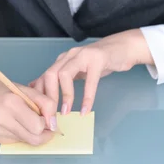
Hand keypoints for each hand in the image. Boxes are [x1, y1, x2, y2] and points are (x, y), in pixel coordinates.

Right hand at [0, 78, 58, 145]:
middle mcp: (1, 119)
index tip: (47, 117)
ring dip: (32, 133)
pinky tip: (15, 123)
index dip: (47, 123)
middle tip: (44, 124)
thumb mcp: (25, 89)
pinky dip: (22, 134)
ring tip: (26, 119)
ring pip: (27, 141)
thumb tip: (54, 123)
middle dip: (44, 133)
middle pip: (34, 139)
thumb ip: (43, 102)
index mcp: (10, 103)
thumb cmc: (2, 88)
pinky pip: (17, 141)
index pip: (38, 125)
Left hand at [30, 29, 153, 115]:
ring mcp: (82, 56)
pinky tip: (85, 110)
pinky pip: (90, 80)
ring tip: (66, 112)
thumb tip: (41, 89)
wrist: (123, 48)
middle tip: (51, 116)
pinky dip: (87, 97)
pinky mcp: (98, 60)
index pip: (44, 76)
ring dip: (64, 95)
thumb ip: (61, 78)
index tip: (41, 113)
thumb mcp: (77, 70)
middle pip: (50, 74)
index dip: (40, 95)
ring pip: (65, 74)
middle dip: (48, 97)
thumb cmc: (99, 62)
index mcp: (62, 60)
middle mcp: (69, 56)